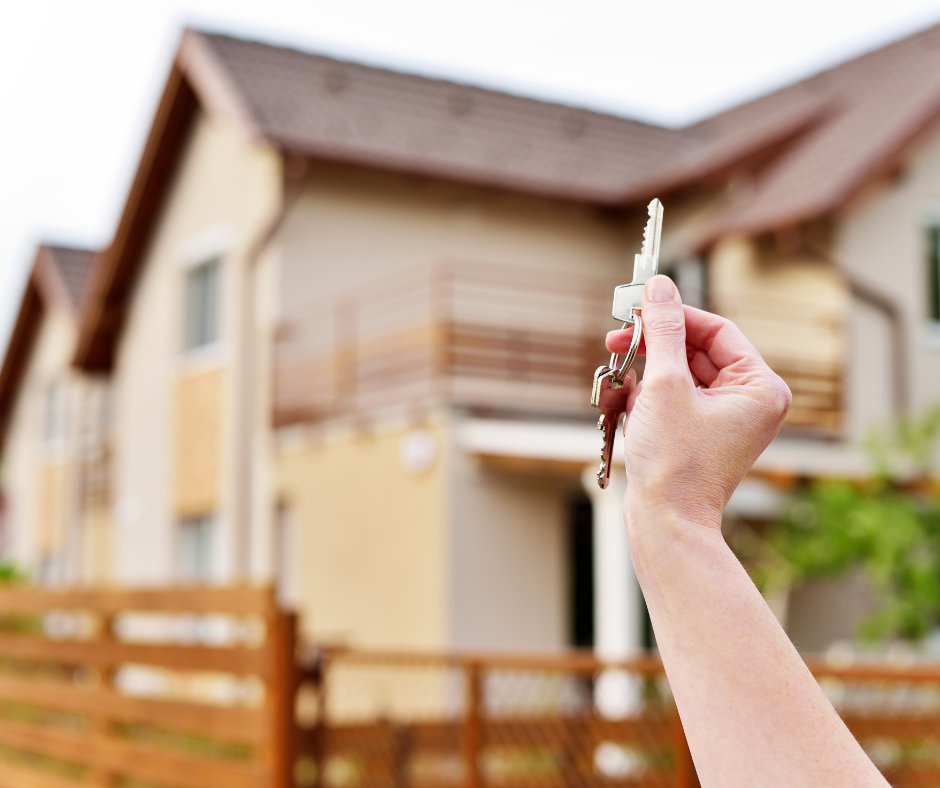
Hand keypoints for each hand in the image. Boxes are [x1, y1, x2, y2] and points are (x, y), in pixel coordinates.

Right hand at [606, 275, 790, 531]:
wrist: (666, 523)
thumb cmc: (675, 462)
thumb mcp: (665, 385)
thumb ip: (662, 331)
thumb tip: (659, 288)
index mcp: (760, 387)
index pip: (716, 330)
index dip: (674, 315)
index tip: (637, 305)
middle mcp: (749, 402)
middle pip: (696, 351)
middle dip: (654, 347)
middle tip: (616, 339)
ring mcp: (725, 420)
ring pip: (680, 375)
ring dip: (646, 374)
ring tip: (619, 382)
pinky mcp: (700, 435)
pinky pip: (673, 399)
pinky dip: (647, 397)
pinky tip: (628, 406)